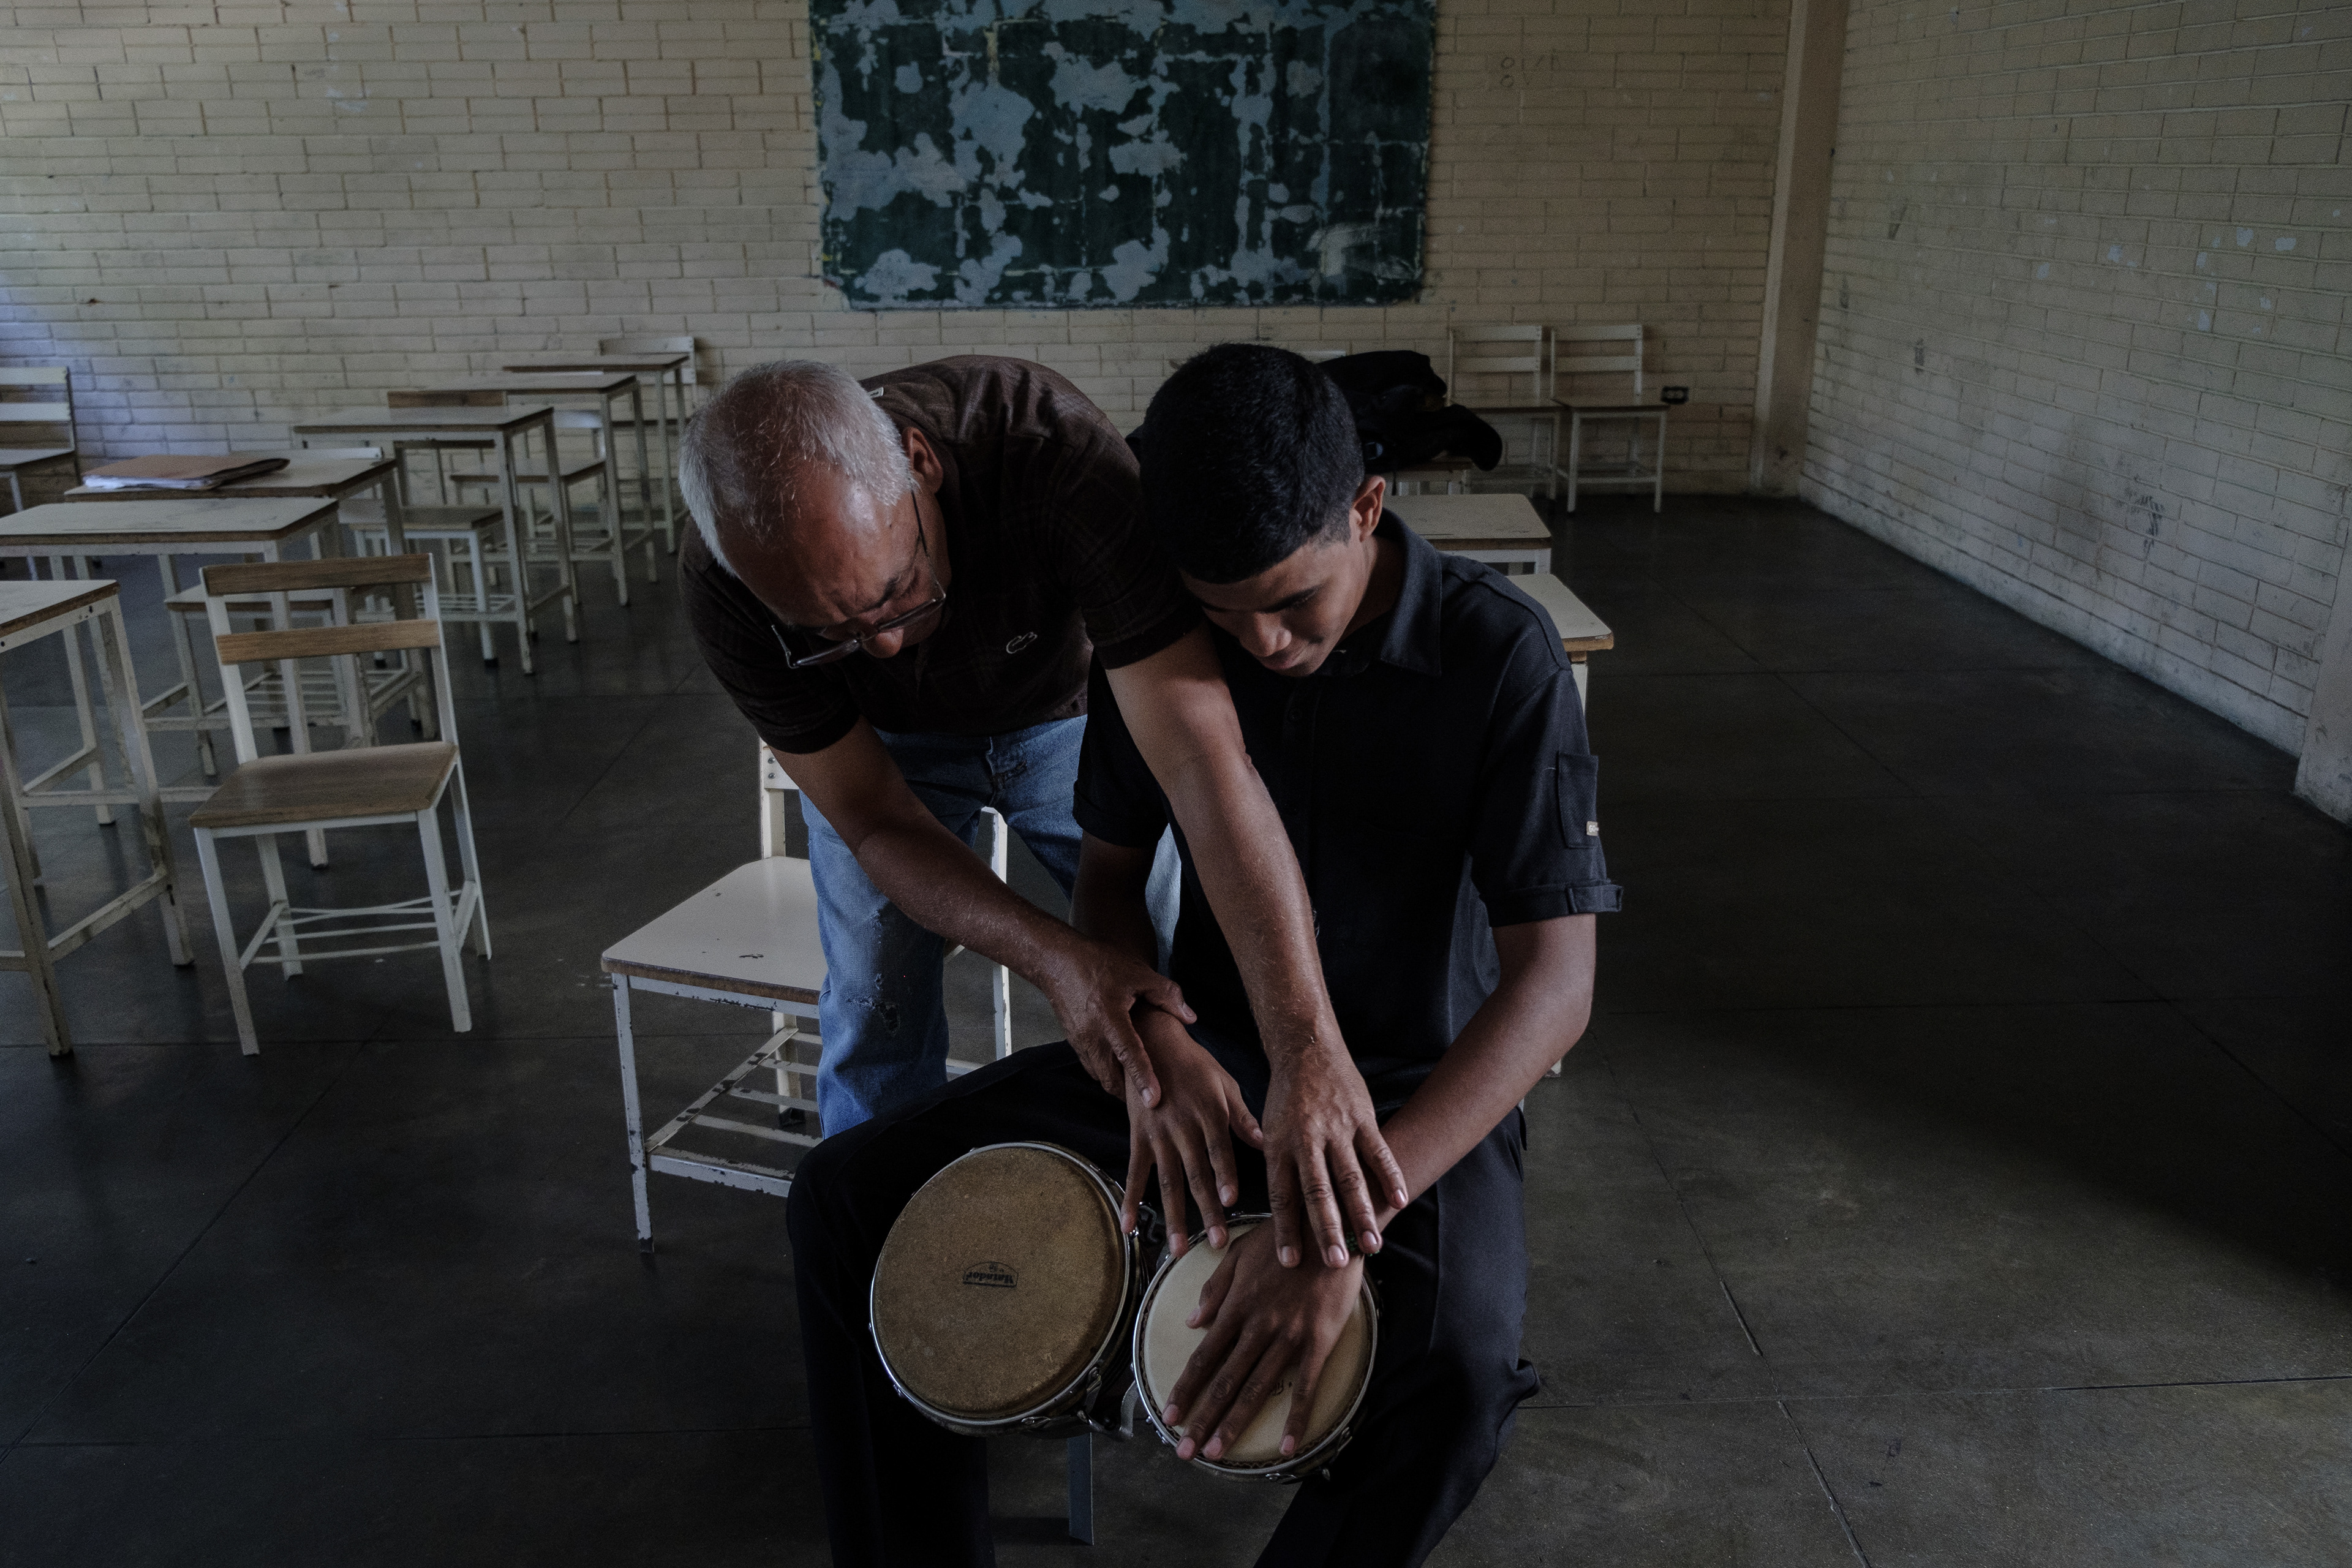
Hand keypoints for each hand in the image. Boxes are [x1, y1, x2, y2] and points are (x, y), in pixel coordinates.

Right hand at [1034, 936, 1194, 1104]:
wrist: (1056, 961)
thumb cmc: (1098, 963)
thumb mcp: (1137, 972)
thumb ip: (1167, 994)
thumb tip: (1190, 1018)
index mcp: (1109, 1016)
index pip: (1129, 1054)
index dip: (1143, 1078)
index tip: (1153, 1100)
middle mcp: (1091, 1035)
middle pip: (1111, 1077)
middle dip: (1130, 1093)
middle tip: (1153, 1102)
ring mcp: (1080, 1041)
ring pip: (1100, 1076)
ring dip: (1118, 1085)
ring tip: (1139, 1090)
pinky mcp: (1074, 1042)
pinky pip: (1092, 1067)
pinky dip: (1107, 1073)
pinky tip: (1121, 1069)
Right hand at [1121, 1016, 1263, 1253]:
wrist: (1152, 1044)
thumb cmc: (1196, 1066)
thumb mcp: (1226, 1085)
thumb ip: (1244, 1118)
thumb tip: (1268, 1144)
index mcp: (1209, 1113)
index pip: (1219, 1150)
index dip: (1225, 1175)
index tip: (1232, 1201)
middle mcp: (1183, 1126)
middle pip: (1196, 1174)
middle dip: (1207, 1210)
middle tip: (1216, 1242)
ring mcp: (1158, 1134)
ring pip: (1168, 1181)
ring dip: (1174, 1217)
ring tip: (1179, 1249)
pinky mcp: (1138, 1137)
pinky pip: (1135, 1172)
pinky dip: (1130, 1200)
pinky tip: (1127, 1227)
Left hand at [1163, 1223, 1362, 1463]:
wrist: (1332, 1227)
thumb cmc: (1284, 1237)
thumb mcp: (1240, 1253)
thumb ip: (1215, 1288)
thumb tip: (1192, 1321)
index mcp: (1237, 1305)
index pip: (1204, 1356)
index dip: (1185, 1389)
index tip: (1170, 1416)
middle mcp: (1259, 1326)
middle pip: (1225, 1380)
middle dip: (1203, 1418)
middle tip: (1185, 1451)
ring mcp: (1289, 1336)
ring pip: (1257, 1388)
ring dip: (1235, 1423)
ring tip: (1217, 1453)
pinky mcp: (1319, 1342)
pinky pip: (1306, 1386)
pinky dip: (1296, 1418)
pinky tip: (1285, 1445)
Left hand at [1261, 1046, 1407, 1269]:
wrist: (1306, 1049)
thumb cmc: (1286, 1098)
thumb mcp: (1268, 1129)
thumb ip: (1276, 1166)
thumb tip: (1271, 1210)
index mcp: (1279, 1146)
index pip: (1282, 1195)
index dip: (1286, 1229)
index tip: (1291, 1261)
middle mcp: (1306, 1140)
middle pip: (1317, 1192)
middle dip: (1327, 1230)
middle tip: (1335, 1262)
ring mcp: (1337, 1129)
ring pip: (1350, 1177)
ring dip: (1361, 1213)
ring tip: (1372, 1244)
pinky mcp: (1362, 1118)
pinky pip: (1378, 1151)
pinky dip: (1390, 1176)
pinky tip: (1400, 1201)